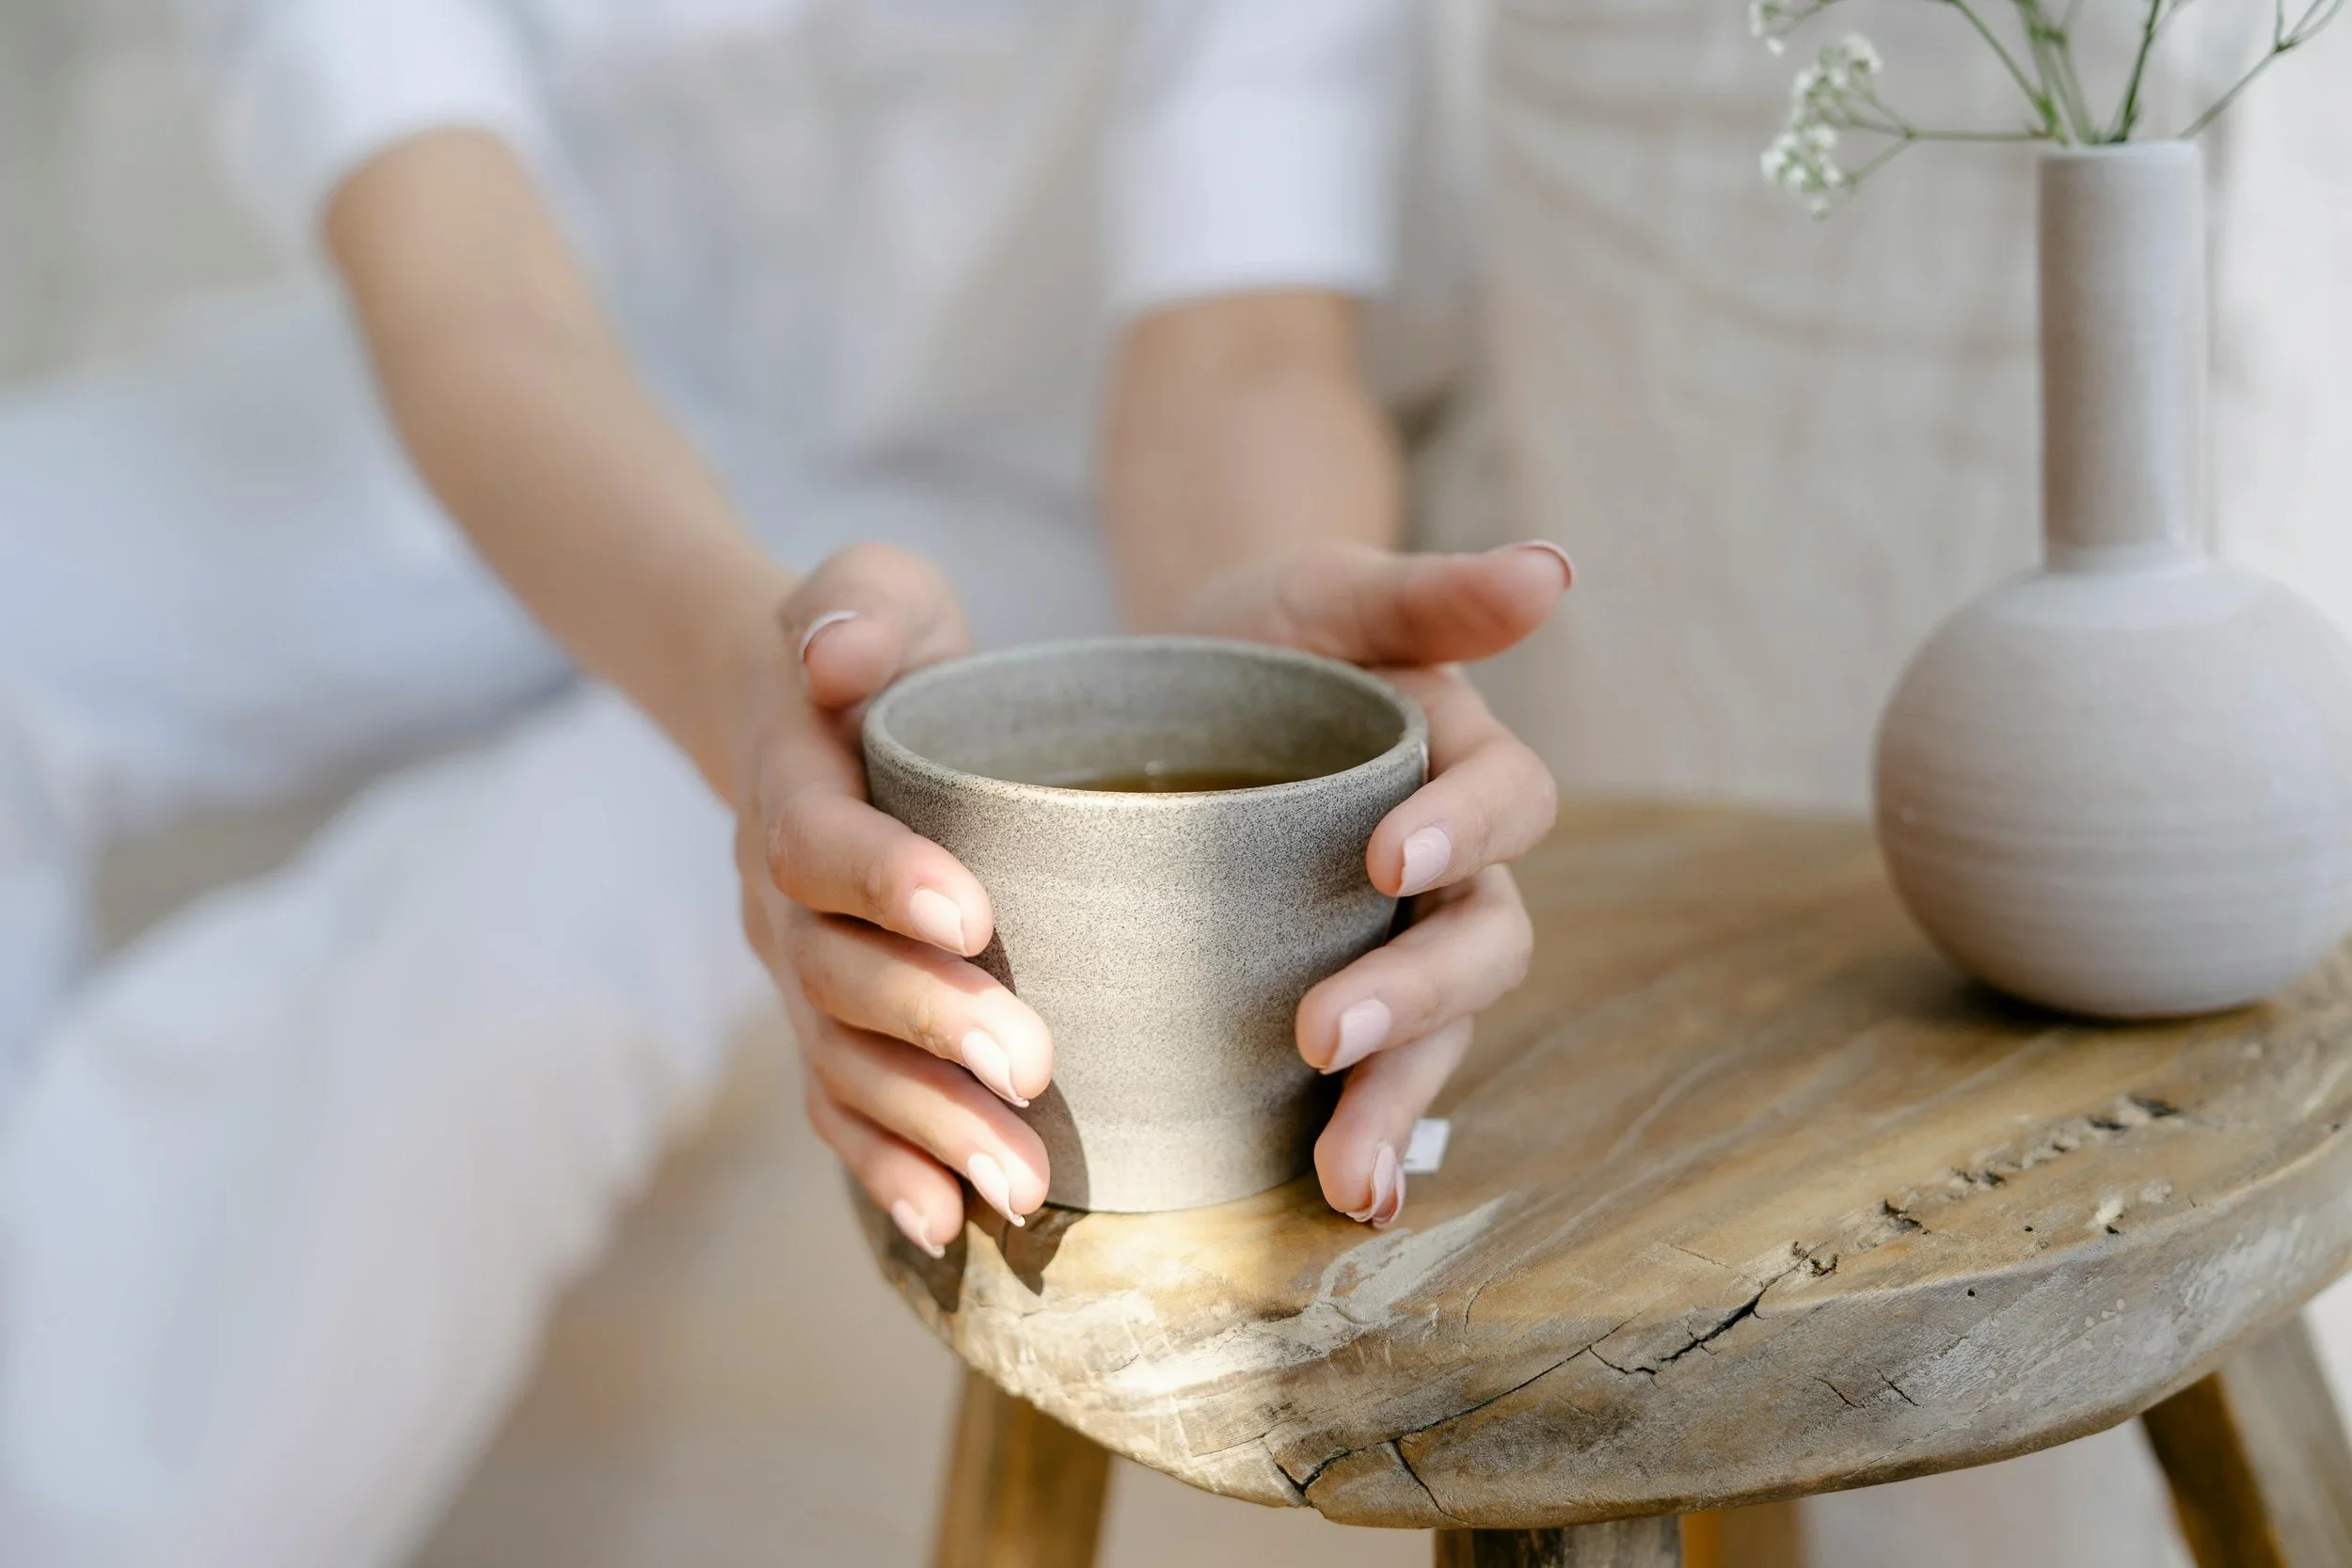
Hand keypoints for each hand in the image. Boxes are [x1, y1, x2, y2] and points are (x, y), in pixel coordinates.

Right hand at [735, 544, 1054, 1257]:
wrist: (801, 717)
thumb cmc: (871, 646)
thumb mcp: (874, 591)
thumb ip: (860, 611)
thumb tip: (834, 655)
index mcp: (791, 787)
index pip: (818, 841)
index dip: (883, 880)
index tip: (970, 913)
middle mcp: (778, 896)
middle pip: (835, 977)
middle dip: (930, 1025)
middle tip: (1030, 1064)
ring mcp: (798, 974)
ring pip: (844, 1065)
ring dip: (928, 1127)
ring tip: (1020, 1185)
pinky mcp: (830, 1026)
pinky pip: (842, 1109)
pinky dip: (888, 1169)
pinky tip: (950, 1228)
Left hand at [1184, 540, 1570, 1227]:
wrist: (1185, 690)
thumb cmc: (1272, 634)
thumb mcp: (1335, 593)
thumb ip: (1434, 594)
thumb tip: (1558, 569)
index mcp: (1464, 766)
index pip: (1509, 803)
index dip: (1464, 831)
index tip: (1385, 859)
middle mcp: (1452, 871)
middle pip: (1481, 944)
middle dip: (1415, 996)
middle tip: (1323, 1033)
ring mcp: (1401, 947)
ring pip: (1441, 1033)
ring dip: (1399, 1103)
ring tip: (1345, 1179)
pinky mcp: (1337, 1003)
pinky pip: (1376, 1075)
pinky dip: (1370, 1137)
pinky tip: (1342, 1199)